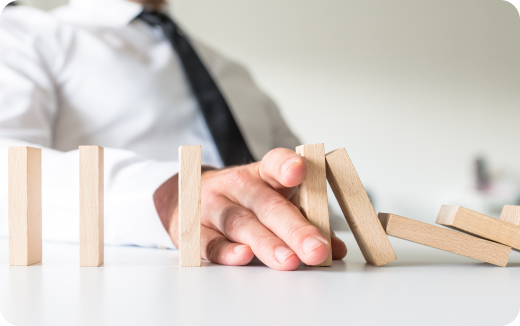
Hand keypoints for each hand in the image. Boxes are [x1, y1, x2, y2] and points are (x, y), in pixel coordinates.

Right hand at [154, 148, 346, 270]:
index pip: (274, 163)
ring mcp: (213, 205)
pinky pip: (209, 241)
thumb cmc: (246, 200)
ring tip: (289, 261)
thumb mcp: (276, 200)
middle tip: (316, 249)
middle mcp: (237, 185)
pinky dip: (226, 251)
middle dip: (294, 228)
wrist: (194, 196)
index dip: (286, 165)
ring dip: (266, 244)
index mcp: (262, 173)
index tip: (299, 170)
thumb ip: (305, 220)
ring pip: (241, 223)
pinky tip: (243, 257)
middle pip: (266, 204)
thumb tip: (334, 249)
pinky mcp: (194, 228)